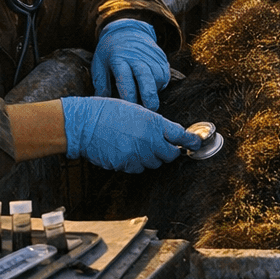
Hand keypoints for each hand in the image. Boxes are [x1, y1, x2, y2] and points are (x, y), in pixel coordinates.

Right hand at [60, 96, 199, 172]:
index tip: (196, 143)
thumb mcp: (137, 110)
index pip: (181, 136)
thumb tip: (167, 132)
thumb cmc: (108, 111)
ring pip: (154, 163)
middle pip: (170, 155)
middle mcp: (149, 141)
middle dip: (169, 151)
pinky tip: (128, 152)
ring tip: (139, 145)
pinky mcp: (125, 165)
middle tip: (164, 145)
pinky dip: (137, 163)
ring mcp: (137, 155)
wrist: (84, 124)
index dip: (191, 141)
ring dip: (152, 157)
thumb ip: (154, 123)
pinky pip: (138, 168)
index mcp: (154, 123)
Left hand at [92, 19, 169, 109]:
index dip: (128, 98)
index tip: (129, 111)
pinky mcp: (161, 56)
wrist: (126, 30)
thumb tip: (102, 105)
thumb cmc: (110, 51)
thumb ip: (101, 84)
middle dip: (149, 96)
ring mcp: (150, 56)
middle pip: (146, 78)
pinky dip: (161, 83)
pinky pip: (165, 73)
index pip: (125, 81)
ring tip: (148, 97)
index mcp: (119, 60)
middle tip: (150, 110)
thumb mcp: (99, 65)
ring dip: (155, 90)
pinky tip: (153, 86)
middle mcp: (136, 57)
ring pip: (159, 77)